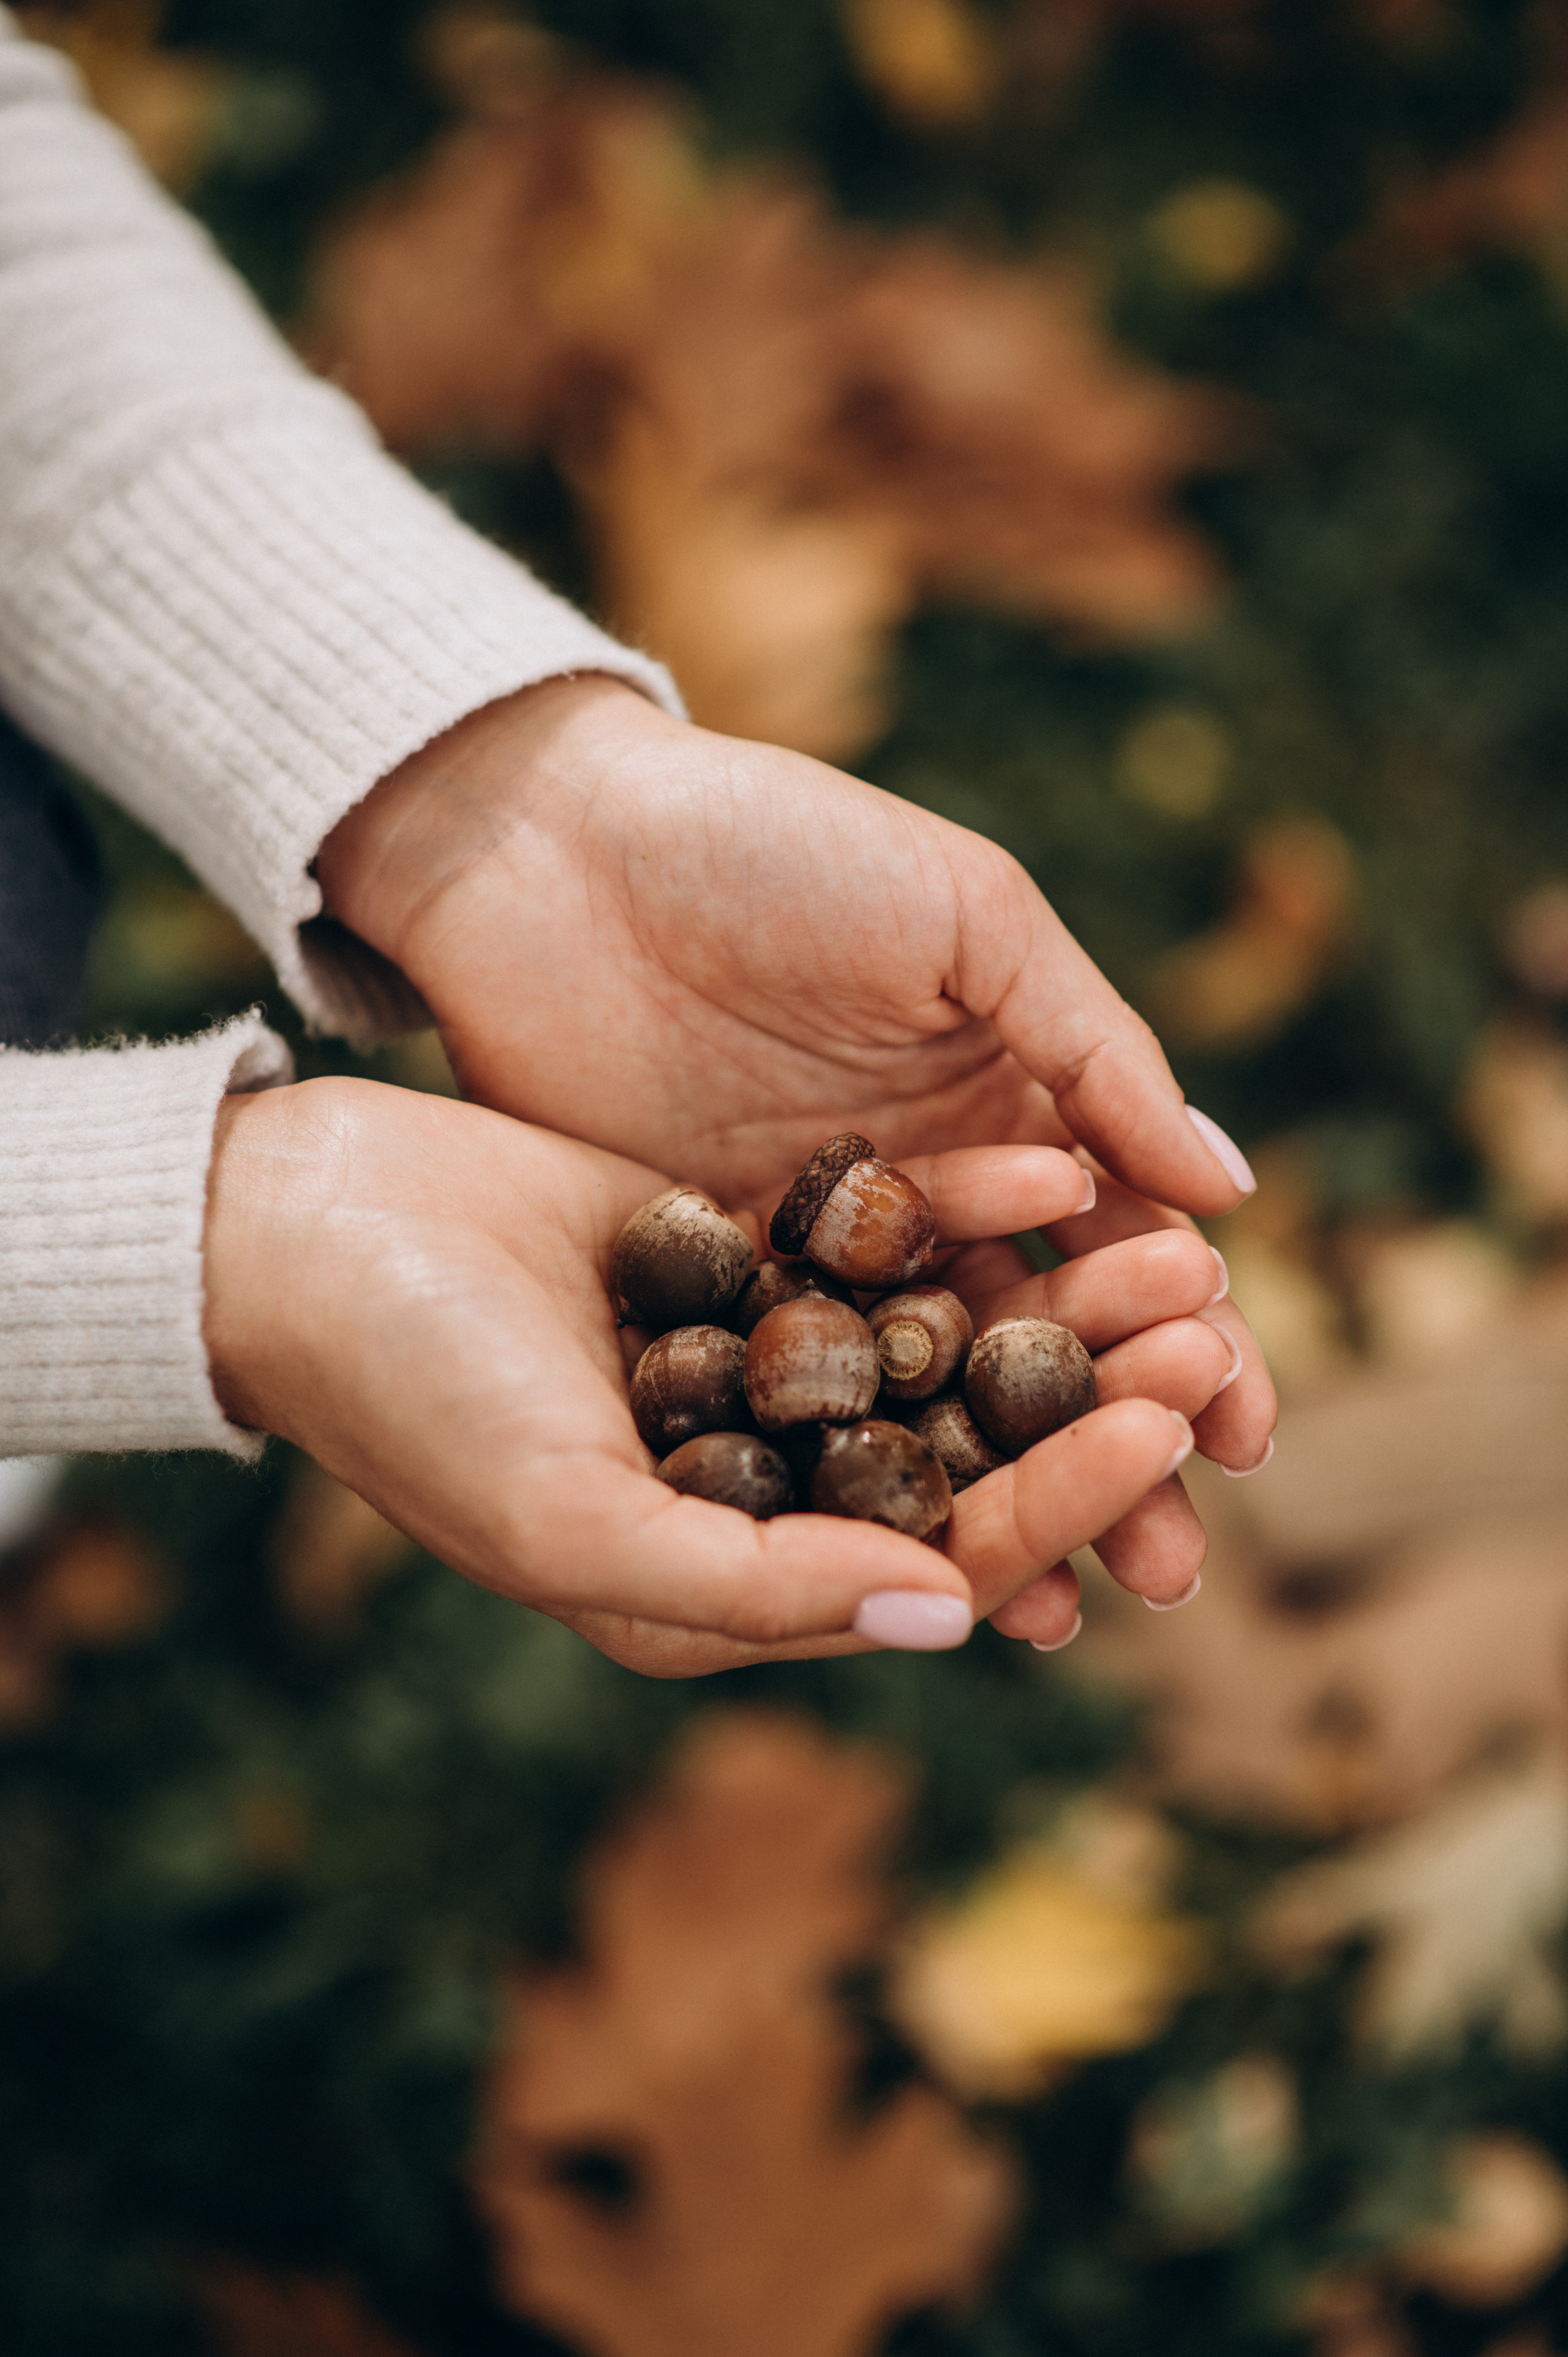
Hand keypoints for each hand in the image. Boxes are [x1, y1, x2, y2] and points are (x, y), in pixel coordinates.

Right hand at [201, 1081, 1237, 1675]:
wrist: (295, 1228)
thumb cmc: (411, 1393)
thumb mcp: (572, 1519)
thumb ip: (757, 1584)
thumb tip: (951, 1617)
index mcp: (725, 1575)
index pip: (936, 1559)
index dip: (1059, 1500)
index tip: (1168, 1430)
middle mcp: (755, 1476)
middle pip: (967, 1448)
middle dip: (1092, 1395)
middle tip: (1211, 1328)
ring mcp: (753, 1359)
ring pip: (945, 1340)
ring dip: (1057, 1297)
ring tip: (1177, 1244)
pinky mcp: (738, 1251)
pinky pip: (880, 1240)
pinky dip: (961, 1210)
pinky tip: (1058, 1164)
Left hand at [317, 677, 1276, 1492]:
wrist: (551, 848)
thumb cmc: (776, 848)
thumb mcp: (964, 915)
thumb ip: (1092, 1049)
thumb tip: (1230, 1191)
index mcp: (1011, 1098)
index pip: (1130, 1247)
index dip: (1192, 1346)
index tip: (1246, 1441)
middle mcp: (931, 1187)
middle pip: (1045, 1348)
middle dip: (1115, 1457)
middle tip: (1172, 1571)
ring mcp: (822, 1245)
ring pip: (937, 1395)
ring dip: (1006, 1496)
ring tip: (1068, 1608)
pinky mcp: (718, 1278)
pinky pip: (811, 1397)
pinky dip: (864, 1479)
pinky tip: (909, 1563)